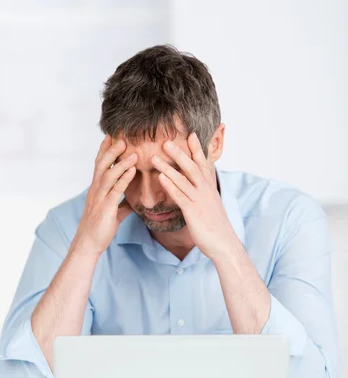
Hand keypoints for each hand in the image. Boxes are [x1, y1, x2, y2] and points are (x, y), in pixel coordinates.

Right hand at [72, 135, 136, 255]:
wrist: (88, 244)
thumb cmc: (100, 228)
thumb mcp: (113, 212)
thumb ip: (122, 204)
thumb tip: (133, 203)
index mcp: (97, 189)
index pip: (100, 164)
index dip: (105, 149)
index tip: (112, 135)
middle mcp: (96, 190)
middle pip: (102, 164)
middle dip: (112, 149)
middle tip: (122, 136)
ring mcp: (99, 198)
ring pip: (108, 175)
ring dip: (121, 162)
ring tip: (133, 151)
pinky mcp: (105, 208)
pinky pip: (115, 190)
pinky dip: (124, 179)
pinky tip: (132, 171)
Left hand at [151, 132, 234, 258]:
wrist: (224, 244)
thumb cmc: (216, 226)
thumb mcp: (212, 205)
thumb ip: (204, 193)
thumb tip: (200, 187)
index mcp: (210, 188)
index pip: (203, 164)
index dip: (197, 149)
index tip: (191, 134)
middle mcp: (206, 191)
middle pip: (192, 167)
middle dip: (179, 153)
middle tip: (166, 141)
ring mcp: (199, 200)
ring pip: (183, 179)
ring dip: (168, 167)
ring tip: (154, 157)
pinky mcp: (193, 212)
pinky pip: (180, 196)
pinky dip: (170, 186)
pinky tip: (160, 178)